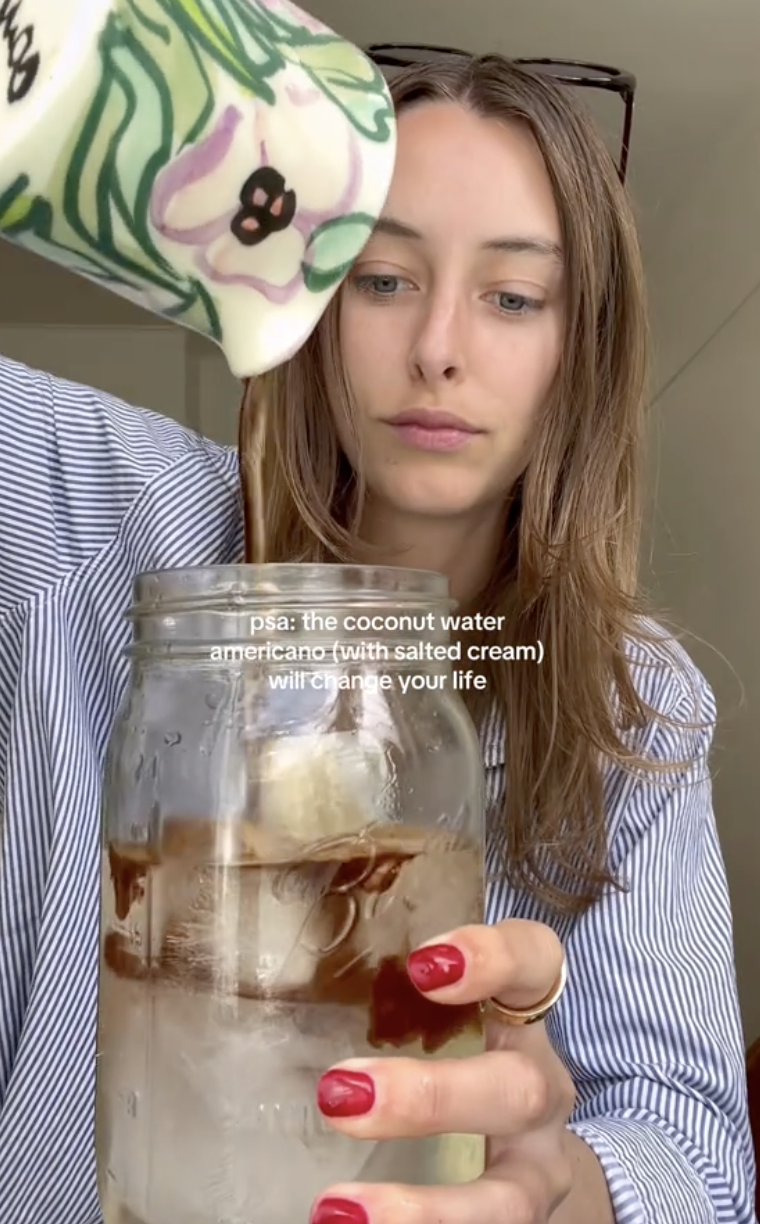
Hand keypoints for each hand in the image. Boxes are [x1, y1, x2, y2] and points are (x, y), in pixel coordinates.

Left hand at [310, 920, 585, 1223]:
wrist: (529, 1147)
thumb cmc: (464, 1054)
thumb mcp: (450, 1018)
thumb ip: (393, 1000)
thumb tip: (280, 982)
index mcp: (525, 1019)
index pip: (535, 962)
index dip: (492, 956)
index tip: (424, 965)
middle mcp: (542, 1091)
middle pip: (516, 1090)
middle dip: (431, 1097)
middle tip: (339, 1095)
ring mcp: (539, 1169)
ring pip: (508, 1199)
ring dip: (426, 1210)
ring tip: (338, 1210)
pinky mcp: (524, 1223)